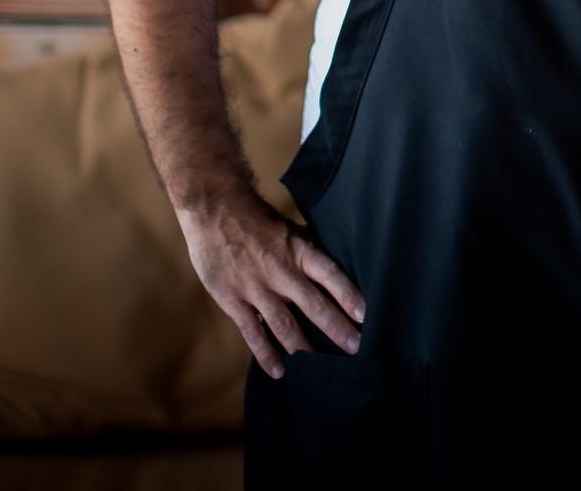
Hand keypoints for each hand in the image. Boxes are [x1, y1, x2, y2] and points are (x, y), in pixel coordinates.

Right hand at [176, 186, 365, 379]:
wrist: (215, 209)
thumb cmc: (258, 218)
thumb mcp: (290, 228)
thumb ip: (309, 250)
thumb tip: (336, 263)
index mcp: (298, 249)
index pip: (330, 275)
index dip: (348, 295)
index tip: (365, 316)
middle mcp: (281, 271)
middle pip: (314, 305)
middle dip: (336, 329)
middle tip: (355, 350)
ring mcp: (256, 287)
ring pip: (285, 325)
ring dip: (305, 349)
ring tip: (321, 370)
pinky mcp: (233, 299)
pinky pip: (252, 332)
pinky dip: (266, 354)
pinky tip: (279, 371)